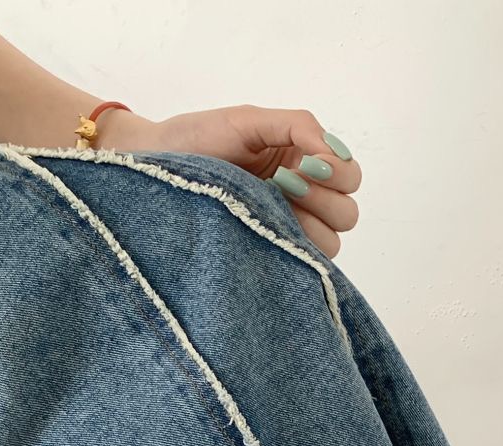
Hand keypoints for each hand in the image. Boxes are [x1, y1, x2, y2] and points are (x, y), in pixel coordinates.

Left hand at [98, 104, 360, 259]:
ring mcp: (284, 231)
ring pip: (330, 245)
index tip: (302, 166)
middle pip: (347, 214)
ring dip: (308, 225)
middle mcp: (301, 200)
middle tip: (284, 185)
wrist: (152, 169)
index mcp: (302, 163)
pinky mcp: (266, 258)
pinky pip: (300, 267)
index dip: (337, 174)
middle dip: (324, 198)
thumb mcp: (249, 120)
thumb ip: (298, 126)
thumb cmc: (195, 142)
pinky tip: (262, 230)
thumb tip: (333, 155)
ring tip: (268, 206)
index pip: (350, 177)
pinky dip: (293, 250)